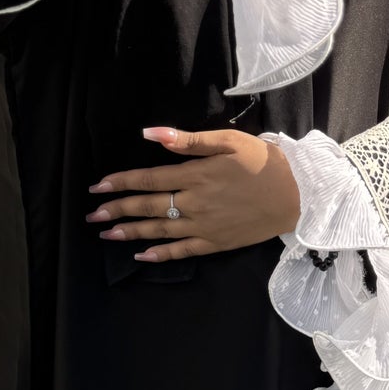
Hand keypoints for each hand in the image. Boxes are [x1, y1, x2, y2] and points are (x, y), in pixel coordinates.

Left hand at [86, 126, 300, 262]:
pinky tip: (141, 255)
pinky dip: (159, 254)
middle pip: (148, 207)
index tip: (97, 186)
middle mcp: (194, 203)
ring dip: (130, 232)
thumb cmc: (262, 161)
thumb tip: (150, 134)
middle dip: (117, 210)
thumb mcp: (227, 140)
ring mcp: (204, 227)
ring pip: (158, 231)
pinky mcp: (215, 243)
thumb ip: (187, 139)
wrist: (296, 194)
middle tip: (92, 215)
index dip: (121, 183)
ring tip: (106, 234)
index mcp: (196, 174)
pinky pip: (181, 252)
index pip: (148, 179)